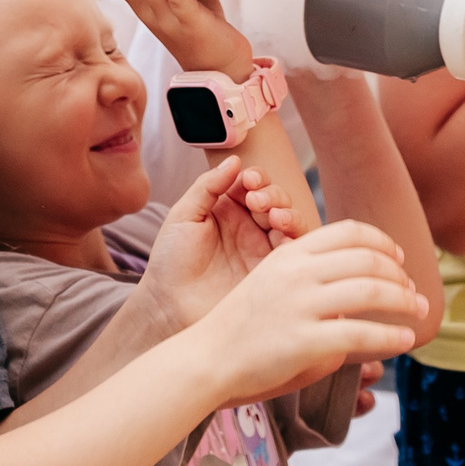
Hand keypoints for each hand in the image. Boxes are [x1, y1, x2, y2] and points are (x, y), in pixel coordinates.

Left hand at [137, 155, 294, 328]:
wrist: (170, 305)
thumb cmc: (171, 261)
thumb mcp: (184, 216)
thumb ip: (207, 186)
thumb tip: (235, 160)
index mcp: (228, 208)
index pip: (253, 183)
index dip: (256, 178)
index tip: (248, 181)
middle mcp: (249, 226)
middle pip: (276, 199)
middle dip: (272, 194)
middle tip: (256, 202)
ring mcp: (261, 249)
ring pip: (291, 222)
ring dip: (288, 213)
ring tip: (274, 217)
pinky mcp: (271, 272)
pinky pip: (294, 252)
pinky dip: (295, 240)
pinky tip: (282, 237)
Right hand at [182, 221, 424, 407]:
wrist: (209, 356)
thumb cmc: (244, 324)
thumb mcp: (273, 281)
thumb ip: (311, 274)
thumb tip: (358, 279)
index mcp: (291, 253)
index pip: (349, 231)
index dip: (382, 242)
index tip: (398, 257)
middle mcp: (297, 272)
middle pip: (367, 259)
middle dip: (400, 274)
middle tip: (414, 291)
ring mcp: (301, 305)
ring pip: (370, 290)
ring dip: (405, 300)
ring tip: (419, 312)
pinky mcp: (305, 341)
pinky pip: (361, 332)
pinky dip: (391, 335)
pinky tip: (406, 339)